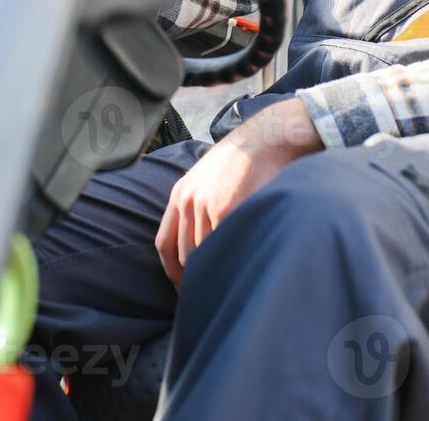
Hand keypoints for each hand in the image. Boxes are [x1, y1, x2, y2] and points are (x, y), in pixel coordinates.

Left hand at [154, 98, 322, 285]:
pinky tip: (240, 263)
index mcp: (179, 195)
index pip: (164, 244)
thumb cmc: (242, 161)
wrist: (264, 140)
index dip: (171, 271)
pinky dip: (229, 258)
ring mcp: (205, 207)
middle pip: (184, 255)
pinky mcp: (225, 210)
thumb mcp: (207, 178)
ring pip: (203, 253)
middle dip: (196, 275)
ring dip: (216, 268)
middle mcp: (187, 202)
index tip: (184, 285)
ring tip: (230, 278)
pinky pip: (222, 245)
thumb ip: (197, 205)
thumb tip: (200, 242)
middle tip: (212, 288)